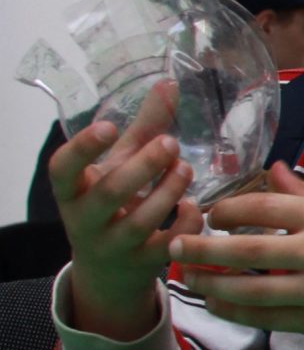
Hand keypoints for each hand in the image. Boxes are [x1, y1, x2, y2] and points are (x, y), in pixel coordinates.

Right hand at [48, 81, 201, 338]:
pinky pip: (168, 246)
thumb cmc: (114, 202)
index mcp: (72, 190)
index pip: (63, 169)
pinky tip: (195, 207)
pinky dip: (187, 223)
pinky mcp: (142, 263)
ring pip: (141, 221)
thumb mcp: (120, 165)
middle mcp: (85, 218)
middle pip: (111, 193)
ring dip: (169, 191)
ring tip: (186, 168)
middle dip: (144, 166)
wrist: (109, 268)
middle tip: (171, 143)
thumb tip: (170, 81)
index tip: (107, 126)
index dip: (82, 149)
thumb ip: (143, 127)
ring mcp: (113, 244)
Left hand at [170, 162, 303, 349]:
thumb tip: (272, 169)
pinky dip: (233, 310)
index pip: (261, 208)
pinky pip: (263, 317)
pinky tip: (215, 302)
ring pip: (248, 288)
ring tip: (187, 277)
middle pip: (245, 249)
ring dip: (210, 283)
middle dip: (201, 248)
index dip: (225, 211)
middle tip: (172, 245)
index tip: (208, 214)